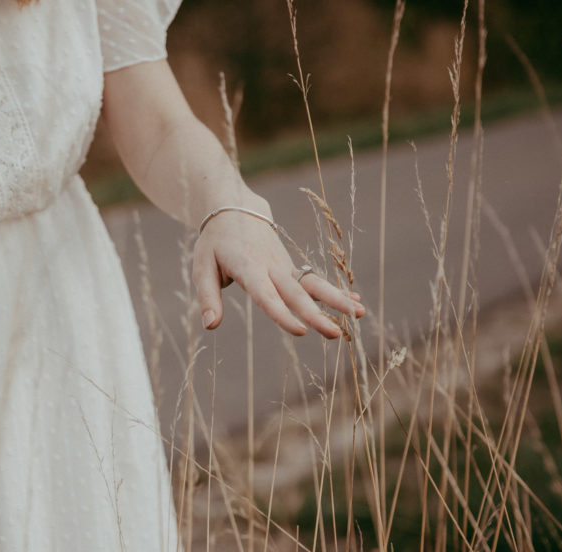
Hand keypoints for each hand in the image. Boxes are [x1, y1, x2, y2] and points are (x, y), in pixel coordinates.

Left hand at [192, 206, 364, 336]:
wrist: (235, 208)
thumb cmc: (215, 243)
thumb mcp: (202, 267)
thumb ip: (208, 297)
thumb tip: (211, 325)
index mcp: (248, 267)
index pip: (267, 295)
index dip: (283, 314)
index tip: (301, 331)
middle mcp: (271, 266)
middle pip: (297, 293)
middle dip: (318, 314)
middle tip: (336, 333)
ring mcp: (285, 265)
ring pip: (313, 284)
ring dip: (337, 299)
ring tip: (359, 314)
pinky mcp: (291, 267)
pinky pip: (315, 281)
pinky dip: (336, 291)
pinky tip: (356, 302)